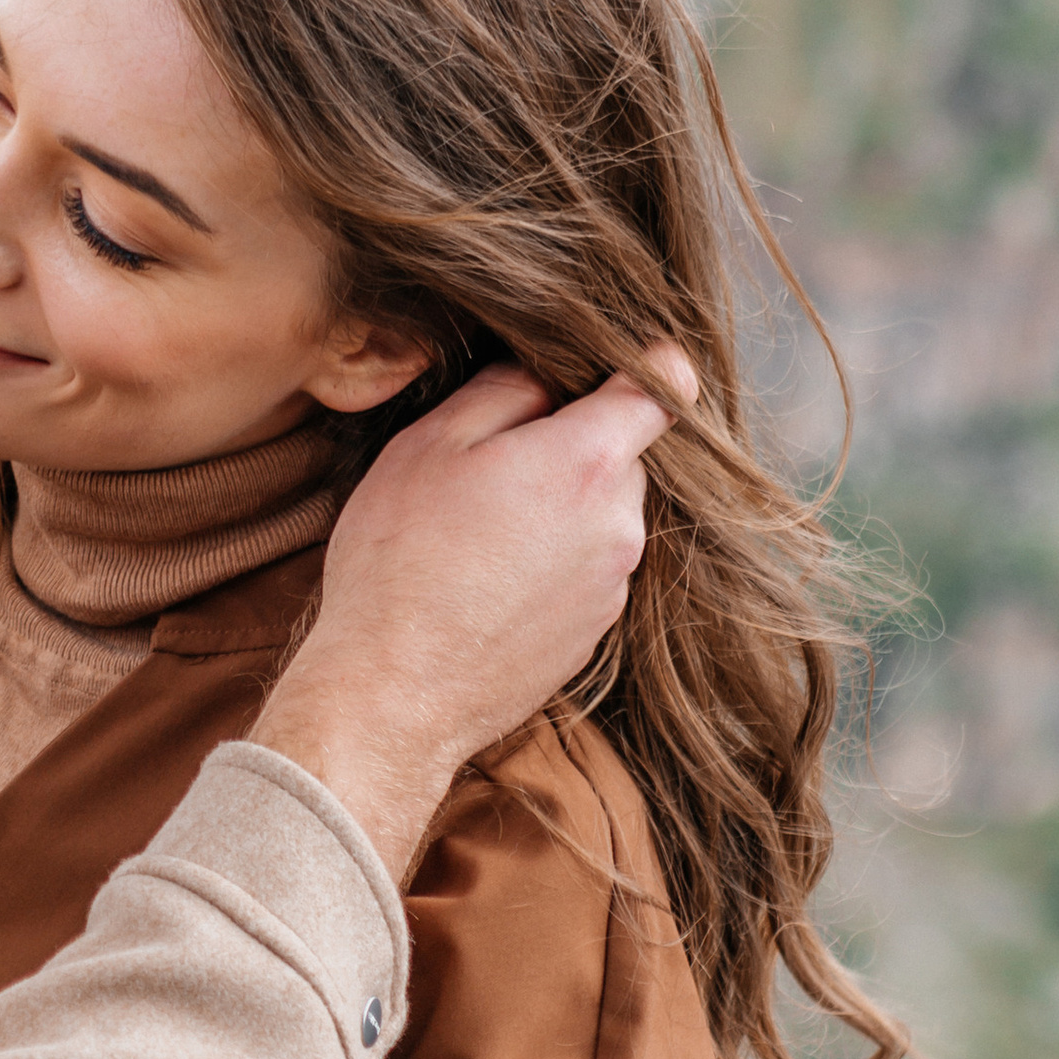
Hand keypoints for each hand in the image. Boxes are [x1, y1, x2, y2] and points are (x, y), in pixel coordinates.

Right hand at [254, 353, 689, 879]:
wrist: (394, 693)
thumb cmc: (400, 562)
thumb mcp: (428, 445)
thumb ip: (501, 391)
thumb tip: (543, 377)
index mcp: (587, 460)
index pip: (664, 387)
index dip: (645, 365)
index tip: (613, 365)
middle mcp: (619, 523)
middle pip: (620, 457)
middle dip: (568, 451)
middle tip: (489, 470)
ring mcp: (613, 585)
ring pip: (600, 518)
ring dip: (556, 514)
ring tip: (477, 540)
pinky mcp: (594, 634)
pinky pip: (584, 574)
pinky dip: (548, 568)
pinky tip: (486, 586)